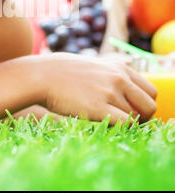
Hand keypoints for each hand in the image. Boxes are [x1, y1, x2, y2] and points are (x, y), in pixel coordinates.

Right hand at [37, 52, 156, 124]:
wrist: (41, 76)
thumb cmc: (64, 71)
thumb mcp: (93, 63)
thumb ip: (111, 69)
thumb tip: (124, 72)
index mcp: (119, 68)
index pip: (150, 91)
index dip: (144, 105)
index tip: (132, 111)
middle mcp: (118, 78)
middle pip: (149, 105)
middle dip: (142, 117)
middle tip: (126, 122)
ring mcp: (109, 92)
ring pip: (136, 117)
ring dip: (126, 124)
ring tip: (108, 122)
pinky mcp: (98, 107)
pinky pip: (124, 124)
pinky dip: (120, 128)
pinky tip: (105, 125)